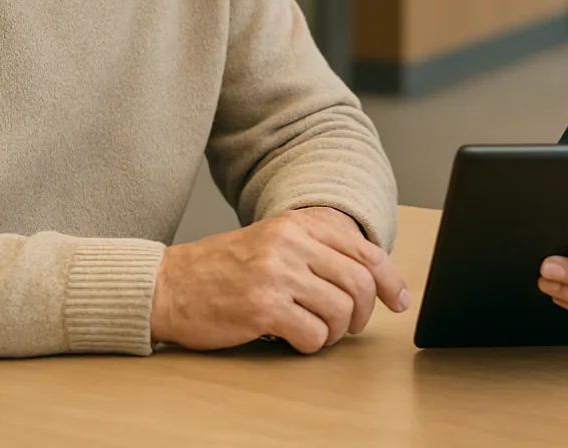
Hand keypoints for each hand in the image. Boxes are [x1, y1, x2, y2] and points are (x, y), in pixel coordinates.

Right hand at [150, 206, 407, 354]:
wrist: (169, 285)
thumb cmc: (222, 269)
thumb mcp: (273, 242)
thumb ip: (316, 250)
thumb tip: (371, 278)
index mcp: (297, 223)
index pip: (365, 250)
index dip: (390, 280)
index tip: (398, 300)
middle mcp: (290, 243)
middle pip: (360, 282)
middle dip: (362, 312)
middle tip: (350, 326)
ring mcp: (277, 274)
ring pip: (340, 311)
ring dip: (334, 332)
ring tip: (314, 332)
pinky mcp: (263, 307)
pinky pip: (313, 335)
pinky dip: (311, 344)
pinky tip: (294, 339)